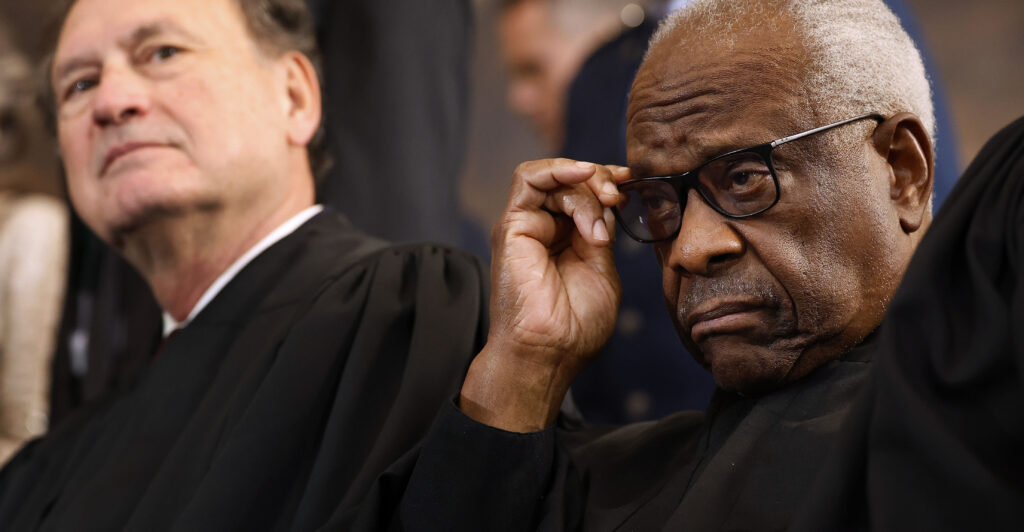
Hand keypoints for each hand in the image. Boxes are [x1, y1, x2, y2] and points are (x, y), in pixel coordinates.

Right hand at [460, 159, 629, 431]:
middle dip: (600, 180)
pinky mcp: (512, 226)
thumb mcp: (602, 271)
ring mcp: (527, 227)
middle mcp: (544, 230)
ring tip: (604, 204)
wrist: (549, 353)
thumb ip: (602, 235)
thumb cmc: (575, 327)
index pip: (583, 195)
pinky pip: (528, 179)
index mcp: (566, 241)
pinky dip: (557, 168)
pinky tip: (583, 175)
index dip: (606, 182)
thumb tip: (607, 204)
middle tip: (618, 197)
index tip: (631, 183)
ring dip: (585, 184)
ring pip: (553, 177)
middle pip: (570, 181)